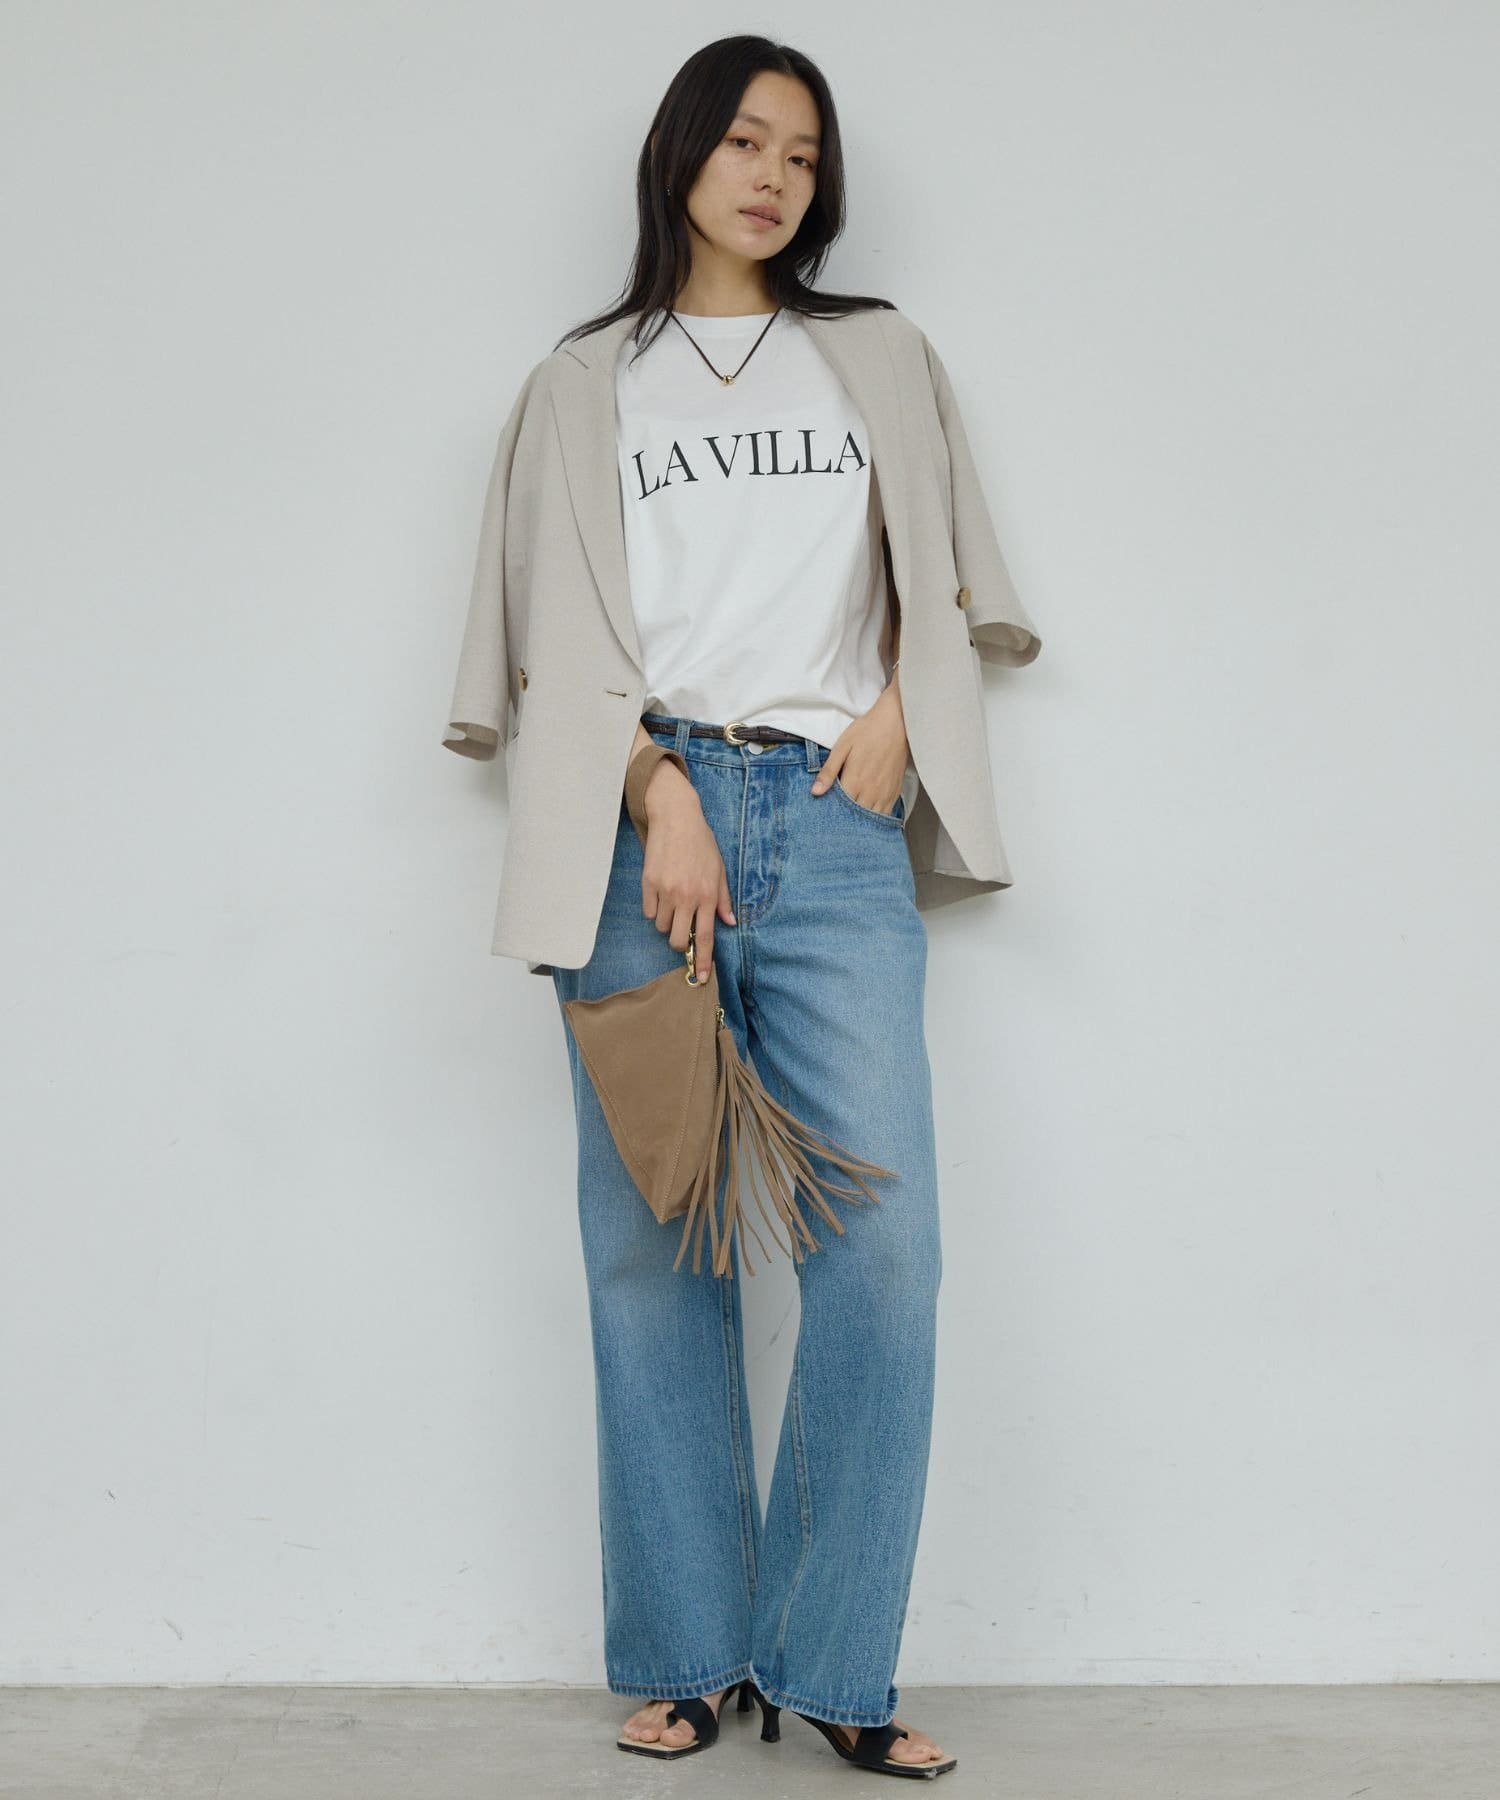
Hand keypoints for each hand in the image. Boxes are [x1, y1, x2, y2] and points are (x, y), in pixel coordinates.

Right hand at [641, 762, 735, 982]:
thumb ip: (724, 899)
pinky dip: (655, 909)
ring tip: (673, 901)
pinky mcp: (649, 884)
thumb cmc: (701, 843)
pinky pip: (649, 912)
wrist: (676, 818)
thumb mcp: (720, 870)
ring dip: (668, 922)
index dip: (704, 961)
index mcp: (708, 895)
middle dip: (681, 944)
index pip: (707, 937)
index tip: (702, 978)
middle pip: (679, 941)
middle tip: (683, 932)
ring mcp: (666, 891)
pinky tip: (661, 891)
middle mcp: (687, 897)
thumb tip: (729, 923)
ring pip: (663, 927)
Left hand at [809, 681, 908, 813]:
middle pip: (856, 816)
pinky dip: (876, 817)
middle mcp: (871, 791)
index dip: (831, 812)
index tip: (825, 813)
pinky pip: (886, 813)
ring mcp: (885, 793)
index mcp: (855, 780)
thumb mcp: (842, 747)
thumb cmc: (867, 731)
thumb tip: (815, 792)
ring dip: (861, 821)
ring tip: (852, 820)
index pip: (840, 808)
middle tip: (836, 819)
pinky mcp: (896, 791)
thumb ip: (829, 771)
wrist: (897, 722)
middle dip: (845, 819)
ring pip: (871, 818)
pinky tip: (868, 815)